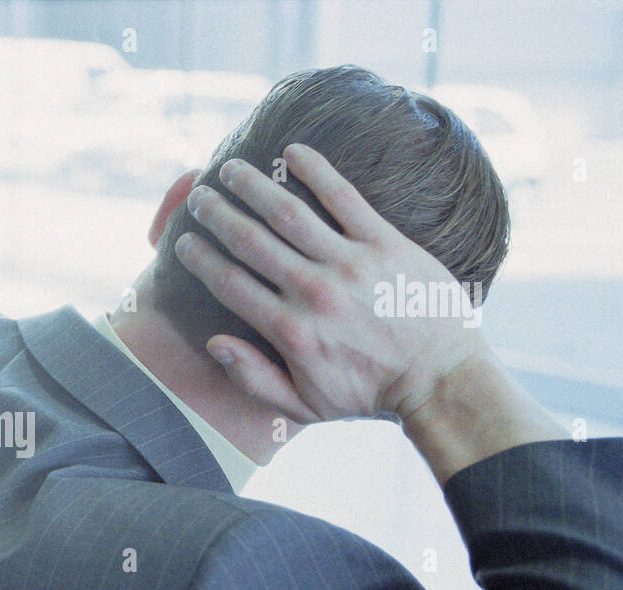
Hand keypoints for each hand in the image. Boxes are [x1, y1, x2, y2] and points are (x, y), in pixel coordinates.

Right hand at [177, 143, 492, 423]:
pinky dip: (317, 171)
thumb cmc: (369, 395)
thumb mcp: (303, 405)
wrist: (440, 380)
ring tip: (231, 169)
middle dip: (216, 215)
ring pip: (288, 213)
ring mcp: (350, 263)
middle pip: (249, 241)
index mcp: (289, 331)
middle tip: (199, 198)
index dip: (200, 259)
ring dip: (254, 186)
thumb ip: (253, 379)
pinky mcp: (386, 243)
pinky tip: (294, 151)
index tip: (182, 243)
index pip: (229, 284)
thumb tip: (214, 344)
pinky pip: (344, 198)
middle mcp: (313, 292)